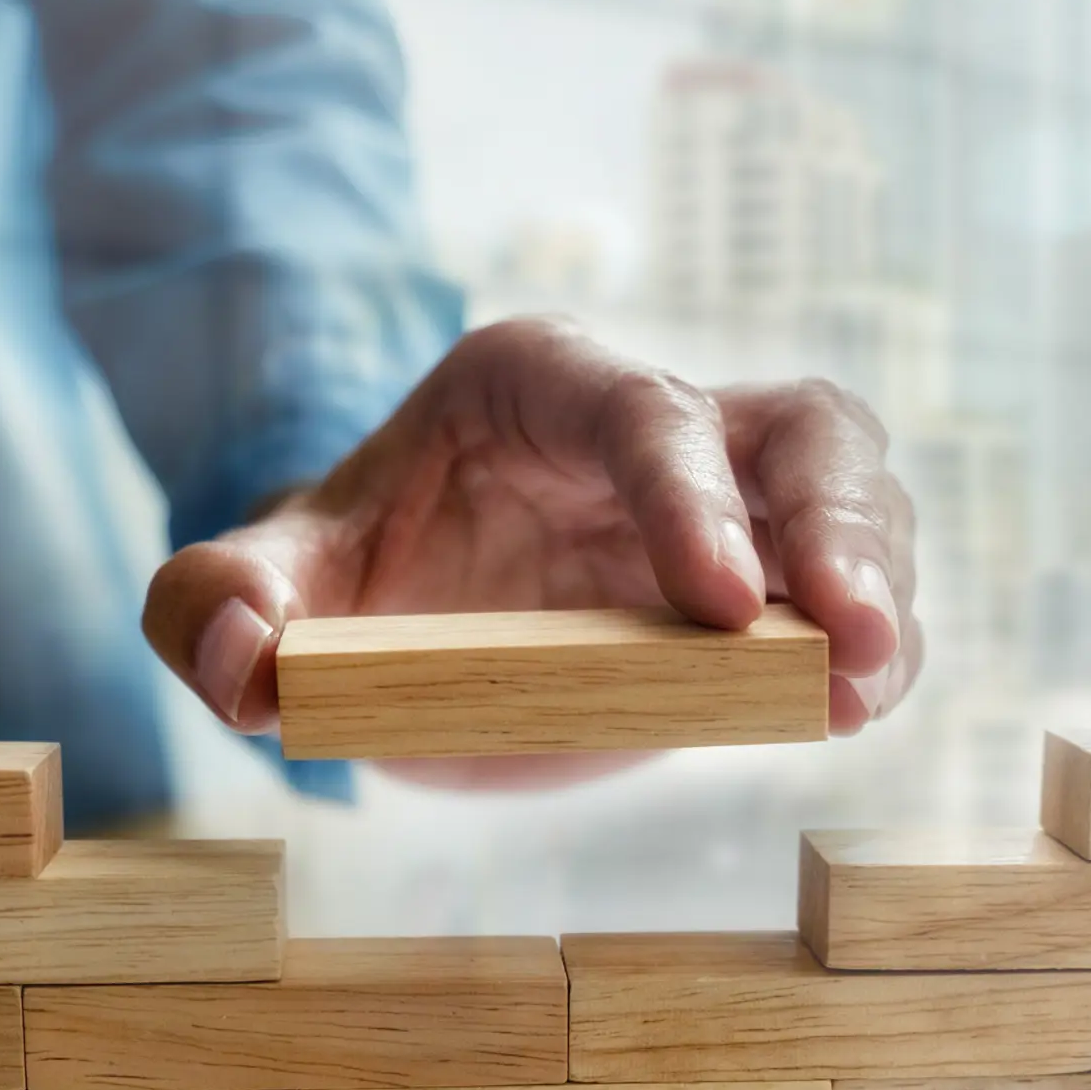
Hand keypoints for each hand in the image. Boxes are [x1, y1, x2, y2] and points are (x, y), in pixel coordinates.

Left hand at [144, 317, 921, 775]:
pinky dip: (870, 644)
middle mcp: (653, 423)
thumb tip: (242, 659)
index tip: (716, 604)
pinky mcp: (762, 581)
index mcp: (538, 385)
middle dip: (833, 527)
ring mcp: (725, 499)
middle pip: (794, 429)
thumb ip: (216, 603)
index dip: (688, 494)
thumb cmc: (352, 581)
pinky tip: (853, 704)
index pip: (639, 409)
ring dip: (875, 585)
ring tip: (861, 687)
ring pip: (851, 494)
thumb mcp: (269, 585)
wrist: (412, 627)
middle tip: (848, 639)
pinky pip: (849, 590)